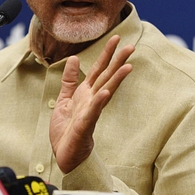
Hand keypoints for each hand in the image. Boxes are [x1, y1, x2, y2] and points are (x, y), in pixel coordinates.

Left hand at [49, 35, 134, 173]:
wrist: (64, 155)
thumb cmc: (66, 131)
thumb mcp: (64, 100)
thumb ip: (69, 81)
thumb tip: (73, 58)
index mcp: (86, 94)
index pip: (98, 70)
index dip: (106, 54)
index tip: (115, 38)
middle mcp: (92, 100)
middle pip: (106, 77)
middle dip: (117, 62)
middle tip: (130, 46)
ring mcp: (90, 112)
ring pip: (105, 92)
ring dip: (116, 79)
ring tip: (128, 66)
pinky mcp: (85, 125)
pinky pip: (92, 112)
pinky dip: (98, 102)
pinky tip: (104, 93)